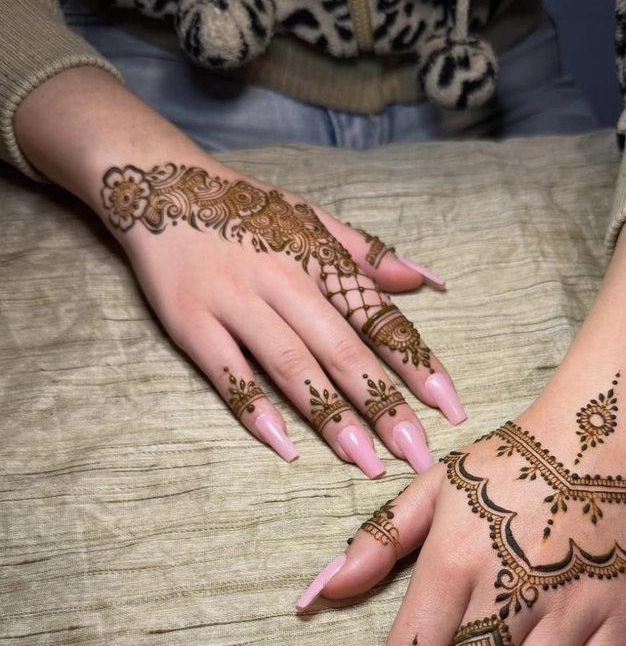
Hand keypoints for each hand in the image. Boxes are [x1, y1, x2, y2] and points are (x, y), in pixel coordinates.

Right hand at [100, 160, 462, 475]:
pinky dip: (255, 408)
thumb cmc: (245, 209)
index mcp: (319, 261)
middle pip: (343, 351)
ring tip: (364, 461)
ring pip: (292, 366)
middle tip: (416, 453)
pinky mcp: (192, 324)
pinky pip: (228, 372)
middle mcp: (284, 283)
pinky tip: (284, 445)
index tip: (450, 406)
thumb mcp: (311, 217)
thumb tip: (427, 279)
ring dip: (330, 416)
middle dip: (384, 405)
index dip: (417, 364)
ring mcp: (237, 304)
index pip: (379, 319)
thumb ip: (368, 254)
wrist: (156, 184)